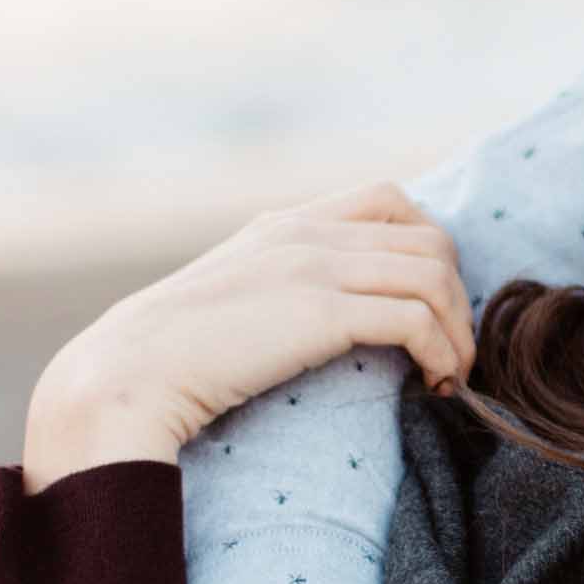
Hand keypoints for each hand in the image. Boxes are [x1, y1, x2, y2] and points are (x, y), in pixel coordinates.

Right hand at [23, 183, 474, 486]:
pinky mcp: (319, 312)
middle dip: (458, 297)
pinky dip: (442, 351)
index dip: (429, 248)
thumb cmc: (170, 357)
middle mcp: (305, 232)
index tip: (430, 305)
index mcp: (284, 224)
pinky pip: (415, 320)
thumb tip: (320, 319)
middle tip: (451, 350)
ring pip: (434, 275)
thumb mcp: (231, 297)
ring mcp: (313, 266)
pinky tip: (434, 382)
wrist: (124, 375)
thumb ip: (278, 286)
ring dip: (458, 329)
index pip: (390, 200)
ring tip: (450, 374)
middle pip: (429, 239)